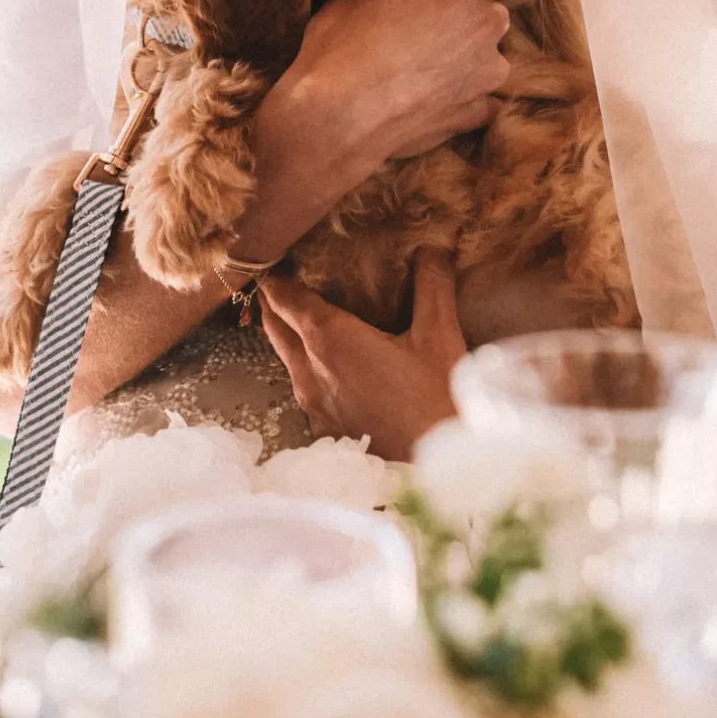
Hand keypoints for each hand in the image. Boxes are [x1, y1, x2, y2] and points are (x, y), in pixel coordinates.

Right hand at [251, 0, 509, 209]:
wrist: (340, 113)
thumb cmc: (344, 40)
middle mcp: (487, 23)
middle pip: (487, 17)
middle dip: (463, 24)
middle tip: (420, 36)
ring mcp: (488, 71)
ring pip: (484, 60)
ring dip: (463, 64)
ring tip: (419, 75)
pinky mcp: (478, 113)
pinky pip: (477, 101)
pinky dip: (457, 101)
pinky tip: (426, 103)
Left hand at [259, 255, 465, 461]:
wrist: (441, 472)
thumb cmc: (439, 402)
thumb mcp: (441, 335)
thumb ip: (432, 284)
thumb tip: (432, 244)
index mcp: (329, 340)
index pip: (282, 296)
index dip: (276, 273)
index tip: (280, 255)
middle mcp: (309, 370)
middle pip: (275, 324)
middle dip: (277, 299)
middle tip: (290, 277)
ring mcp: (312, 404)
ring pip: (286, 357)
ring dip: (291, 333)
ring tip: (310, 315)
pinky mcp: (323, 430)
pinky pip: (303, 387)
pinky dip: (307, 366)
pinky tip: (334, 365)